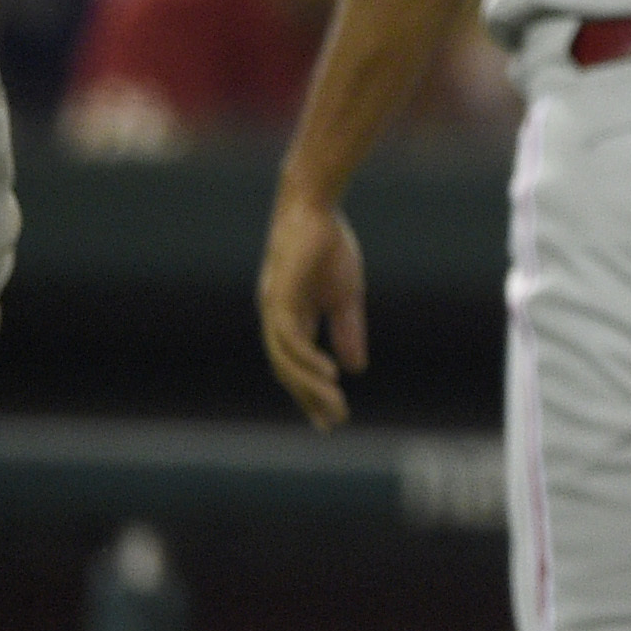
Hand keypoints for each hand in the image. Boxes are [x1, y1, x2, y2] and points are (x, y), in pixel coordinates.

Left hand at [257, 192, 368, 428]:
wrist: (314, 208)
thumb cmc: (328, 246)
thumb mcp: (345, 296)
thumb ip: (347, 331)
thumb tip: (355, 369)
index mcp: (290, 319)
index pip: (298, 365)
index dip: (312, 392)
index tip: (330, 419)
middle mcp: (276, 319)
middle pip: (288, 370)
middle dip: (311, 398)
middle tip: (333, 421)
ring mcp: (274, 309)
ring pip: (287, 360)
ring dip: (310, 386)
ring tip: (335, 404)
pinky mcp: (279, 297)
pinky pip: (290, 339)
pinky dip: (308, 359)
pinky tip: (330, 375)